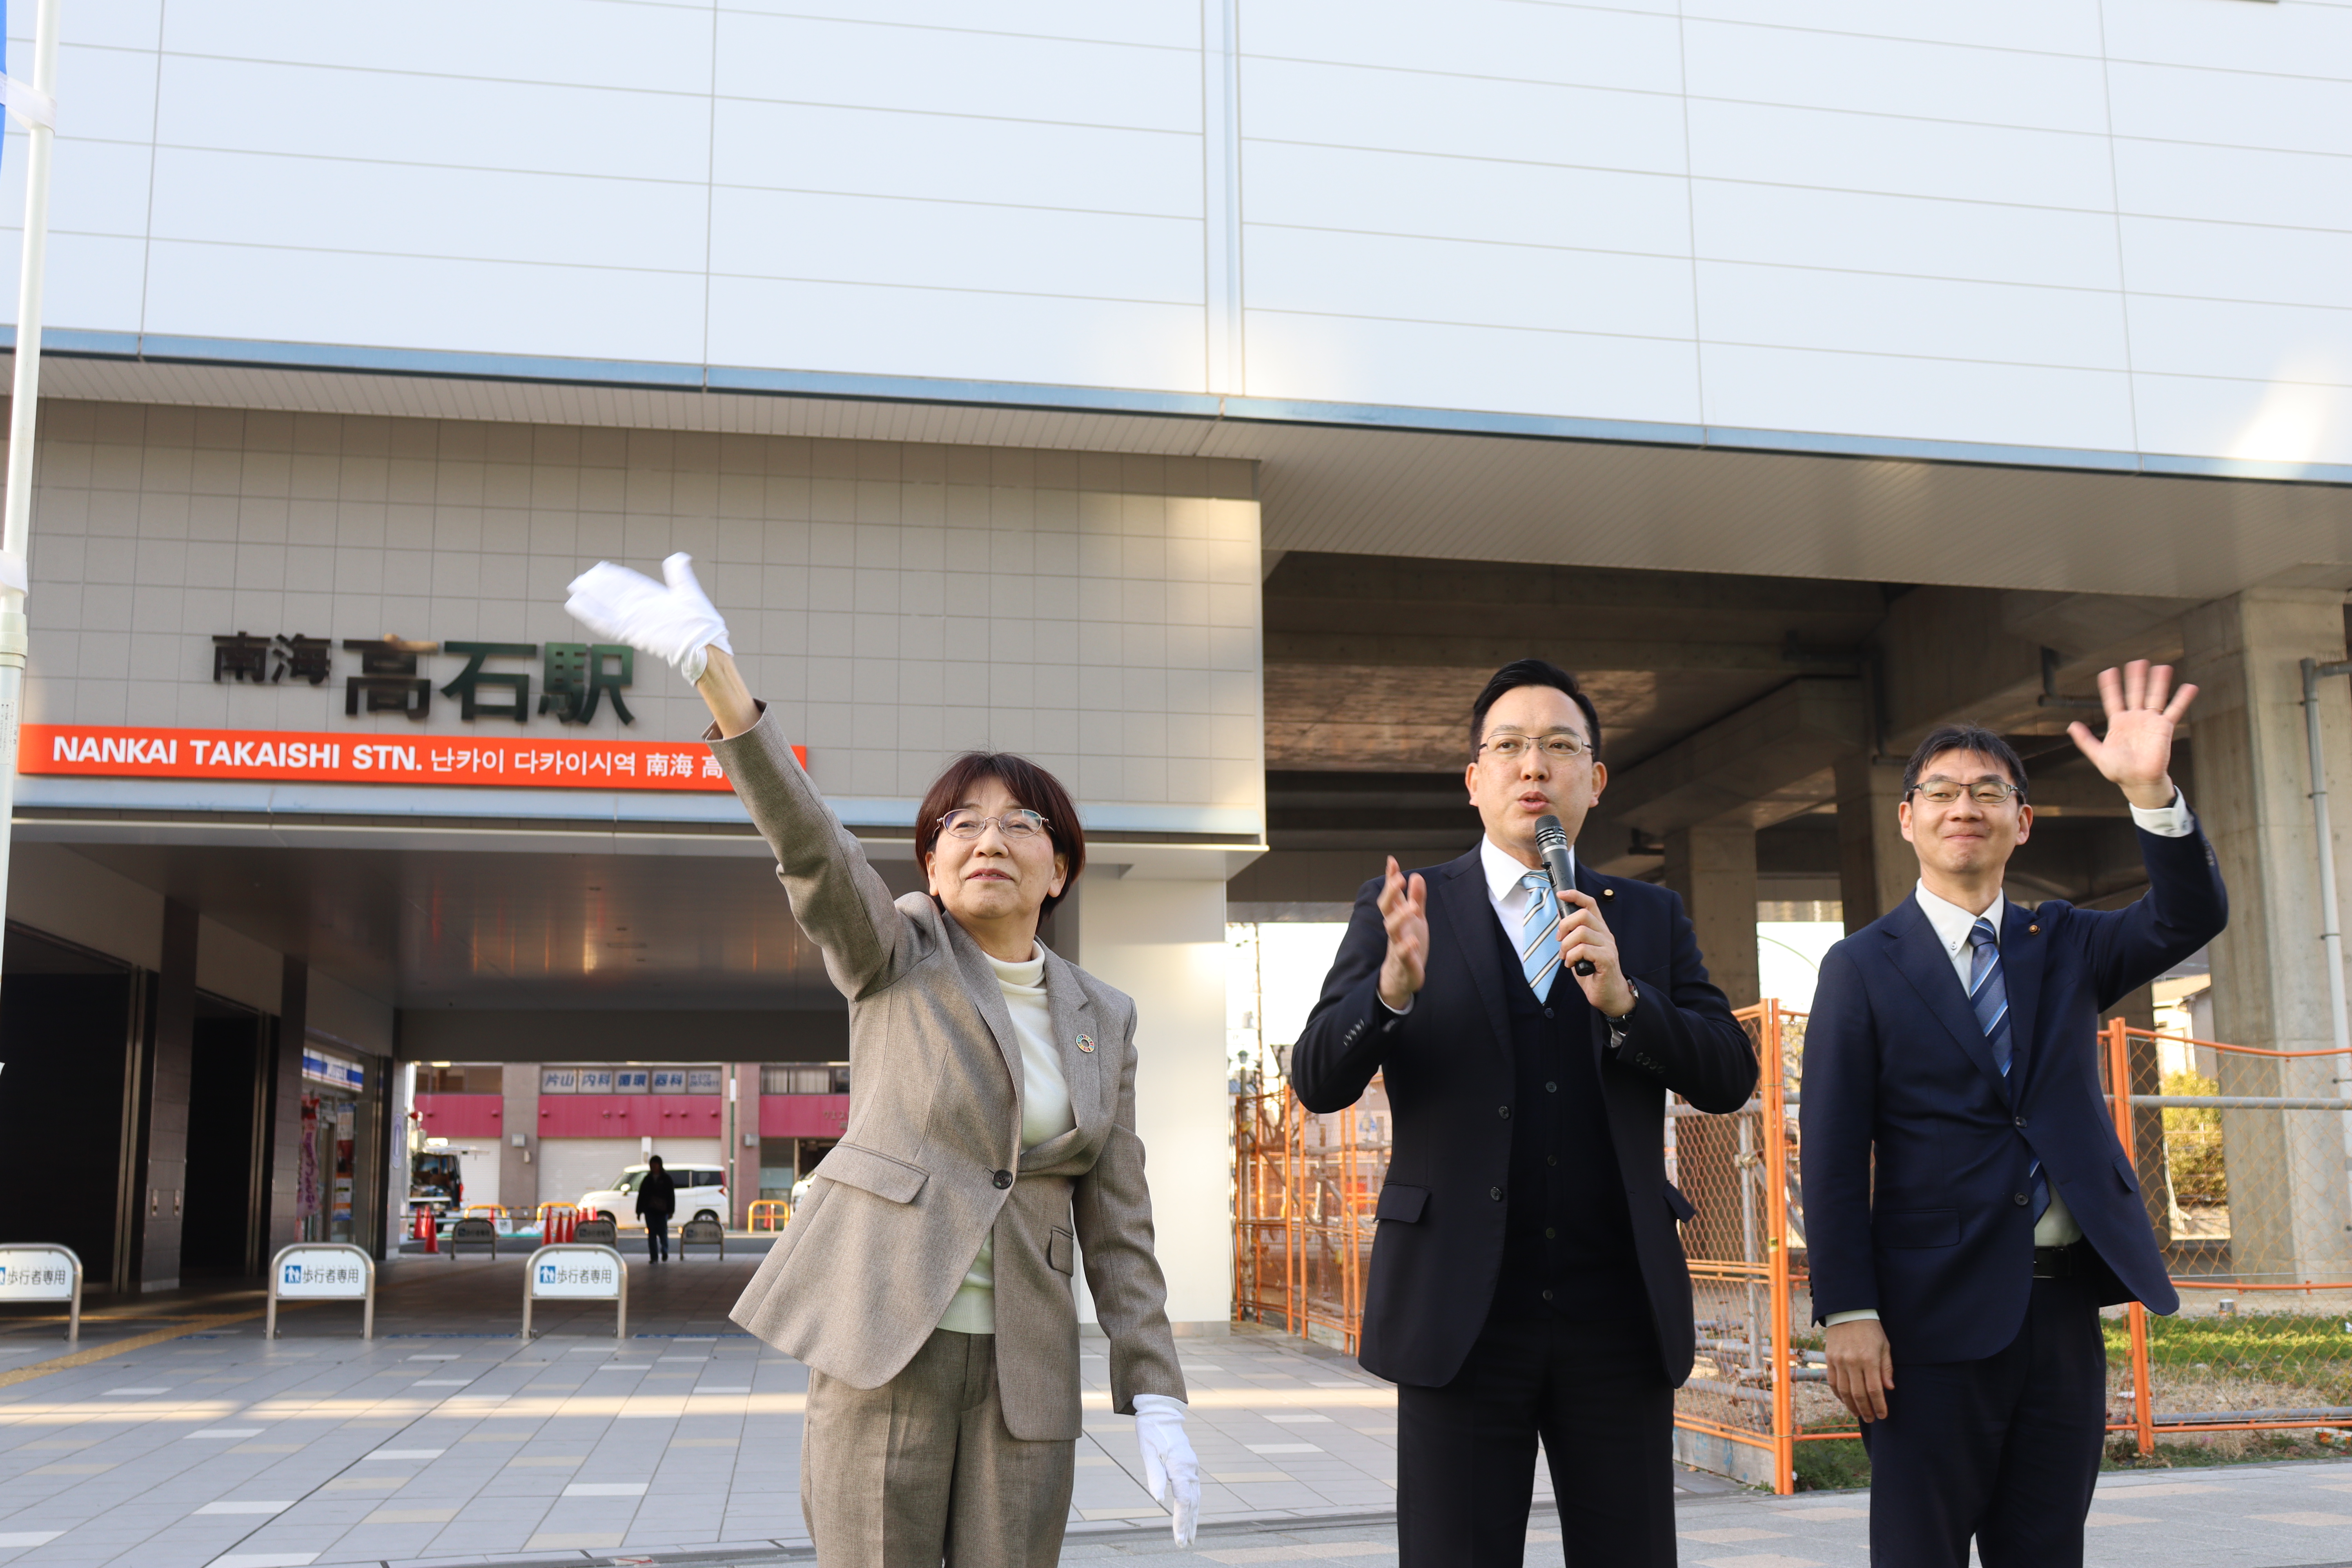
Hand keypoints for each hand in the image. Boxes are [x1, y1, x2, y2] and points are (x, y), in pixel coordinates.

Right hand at [564, 552, 732, 681]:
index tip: (600, 568)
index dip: (614, 577)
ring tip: (575, 591)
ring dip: (591, 601)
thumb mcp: (688, 592)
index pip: (629, 584)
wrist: (704, 646)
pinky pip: (608, 625)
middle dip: (598, 587)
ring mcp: (636, 622)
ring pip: (607, 609)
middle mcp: (642, 610)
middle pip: (614, 596)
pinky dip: (592, 616)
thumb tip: (679, 556)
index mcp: (654, 598)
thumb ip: (679, 574)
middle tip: (581, 579)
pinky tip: (579, 608)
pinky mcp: (632, 634)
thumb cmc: (701, 623)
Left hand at [1132, 1394, 1198, 1545]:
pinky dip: (1193, 1505)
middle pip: (1192, 1503)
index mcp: (1180, 1467)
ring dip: (1193, 1518)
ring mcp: (1192, 1467)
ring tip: (1190, 1537)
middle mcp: (1190, 1469)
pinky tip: (1191, 1514)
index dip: (1181, 1521)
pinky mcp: (1189, 1465)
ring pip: (1196, 1498)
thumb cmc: (1151, 1432)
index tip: (1179, 1539)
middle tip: (1184, 1544)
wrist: (1161, 1412)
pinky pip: (1194, 1490)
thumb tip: (1158, 1500)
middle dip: (1188, 1525)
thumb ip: (1155, 1476)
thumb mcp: (1148, 1452)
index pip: (1184, 1501)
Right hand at [1376, 856, 1429, 1010]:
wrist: (1402, 979)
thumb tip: (1415, 875)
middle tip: (1399, 878)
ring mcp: (1397, 945)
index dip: (1391, 878)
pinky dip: (1406, 948)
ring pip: (1392, 930)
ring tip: (1411, 908)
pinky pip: (1402, 955)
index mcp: (1397, 917)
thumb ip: (1416, 899)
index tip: (1392, 861)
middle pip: (1386, 908)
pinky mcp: (1404, 963)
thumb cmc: (1408, 945)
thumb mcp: (1416, 920)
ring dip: (1400, 918)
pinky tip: (1413, 941)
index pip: (1391, 894)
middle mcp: (1394, 929)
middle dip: (1391, 892)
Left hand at [1554, 890, 1633, 1016]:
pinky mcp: (1606, 959)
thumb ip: (1572, 935)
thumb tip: (1560, 917)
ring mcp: (1608, 946)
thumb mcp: (1579, 950)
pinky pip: (1583, 949)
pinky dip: (1572, 957)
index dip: (1575, 895)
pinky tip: (1572, 965)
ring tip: (1566, 957)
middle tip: (1560, 942)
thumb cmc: (1593, 973)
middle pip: (1582, 915)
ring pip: (1581, 932)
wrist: (1609, 996)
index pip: (1590, 904)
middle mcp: (1605, 935)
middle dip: (1564, 926)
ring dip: (1566, 945)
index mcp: (1599, 930)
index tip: (1561, 895)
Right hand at [1825, 1318, 1894, 1422]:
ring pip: (1844, 1391)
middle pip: (1858, 1394)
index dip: (1879, 1405)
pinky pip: (1832, 1382)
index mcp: (1869, 1359)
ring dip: (1851, 1406)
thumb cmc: (1871, 1330)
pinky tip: (1845, 1401)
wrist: (1848, 1313)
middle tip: (1871, 1419)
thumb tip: (1889, 1388)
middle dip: (1866, 1410)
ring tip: (1858, 1414)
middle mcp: (1852, 1362)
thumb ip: (1886, 1368)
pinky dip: (1838, 1394)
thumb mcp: (1885, 1346)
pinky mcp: (1829, 1360)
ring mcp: (1838, 1361)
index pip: (1875, 1390)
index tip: (1883, 1415)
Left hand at [2067, 659, 2194, 811]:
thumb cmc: (2118, 771)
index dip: (2110, 686)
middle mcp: (2135, 719)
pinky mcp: (2164, 728)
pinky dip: (2182, 699)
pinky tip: (2190, 686)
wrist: (2137, 782)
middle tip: (2138, 661)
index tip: (2108, 671)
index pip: (2113, 699)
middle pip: (2135, 693)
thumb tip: (2071, 725)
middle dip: (2136, 678)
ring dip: (2158, 682)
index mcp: (2118, 723)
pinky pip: (2175, 710)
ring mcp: (2150, 722)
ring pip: (2154, 697)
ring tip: (2162, 667)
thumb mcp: (2097, 754)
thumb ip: (2085, 740)